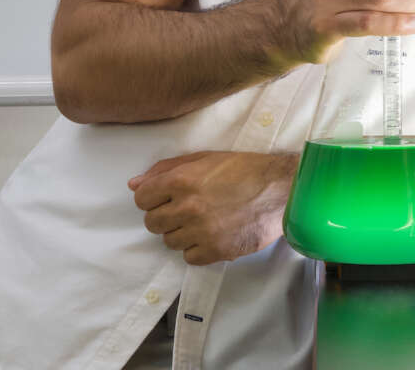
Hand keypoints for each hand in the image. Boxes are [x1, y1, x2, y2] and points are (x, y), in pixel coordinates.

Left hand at [128, 150, 298, 265]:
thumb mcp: (206, 158)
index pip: (142, 198)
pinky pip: (188, 257)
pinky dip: (198, 248)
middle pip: (152, 222)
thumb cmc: (244, 169)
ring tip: (204, 220)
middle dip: (165, 215)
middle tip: (187, 208)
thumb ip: (167, 169)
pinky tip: (213, 234)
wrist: (280, 189)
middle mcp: (188, 206)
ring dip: (182, 232)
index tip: (166, 197)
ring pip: (169, 241)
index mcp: (183, 179)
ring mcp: (200, 231)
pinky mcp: (215, 251)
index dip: (152, 197)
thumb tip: (134, 184)